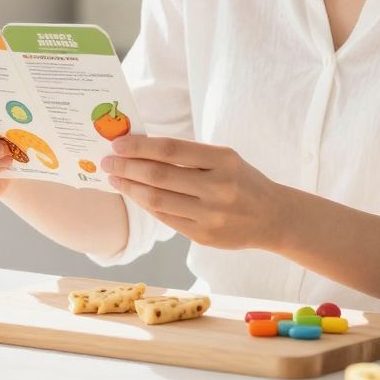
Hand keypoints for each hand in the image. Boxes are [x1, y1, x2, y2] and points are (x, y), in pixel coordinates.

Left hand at [102, 135, 294, 249]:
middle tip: (107, 161)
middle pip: (159, 176)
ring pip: (157, 200)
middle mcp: (218, 188)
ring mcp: (210, 215)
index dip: (140, 146)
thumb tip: (142, 149)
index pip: (171, 150)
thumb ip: (189, 155)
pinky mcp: (203, 236)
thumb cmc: (243, 181)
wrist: (273, 217)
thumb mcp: (226, 159)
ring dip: (130, 187)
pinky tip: (135, 195)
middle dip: (127, 167)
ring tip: (115, 178)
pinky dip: (146, 205)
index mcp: (223, 160)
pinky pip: (165, 219)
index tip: (118, 143)